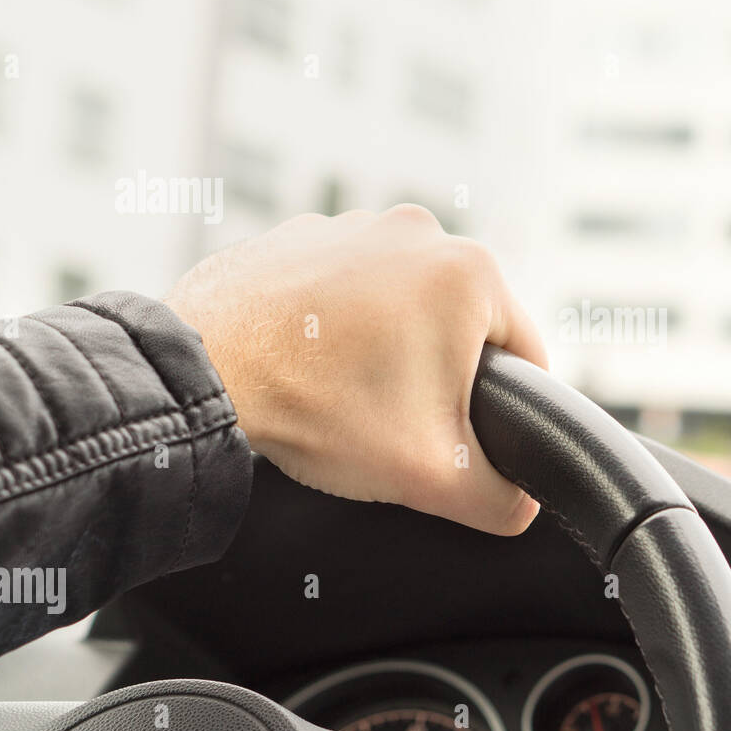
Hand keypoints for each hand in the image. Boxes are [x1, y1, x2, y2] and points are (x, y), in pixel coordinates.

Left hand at [165, 206, 546, 535]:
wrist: (203, 376)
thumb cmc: (320, 410)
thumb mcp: (434, 475)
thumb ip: (500, 499)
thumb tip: (520, 505)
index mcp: (470, 272)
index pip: (527, 352)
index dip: (508, 406)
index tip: (467, 435)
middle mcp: (418, 232)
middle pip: (462, 325)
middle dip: (441, 375)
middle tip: (399, 420)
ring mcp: (354, 226)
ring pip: (403, 304)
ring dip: (391, 346)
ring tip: (350, 393)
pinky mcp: (302, 236)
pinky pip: (344, 288)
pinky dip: (338, 324)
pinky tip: (313, 365)